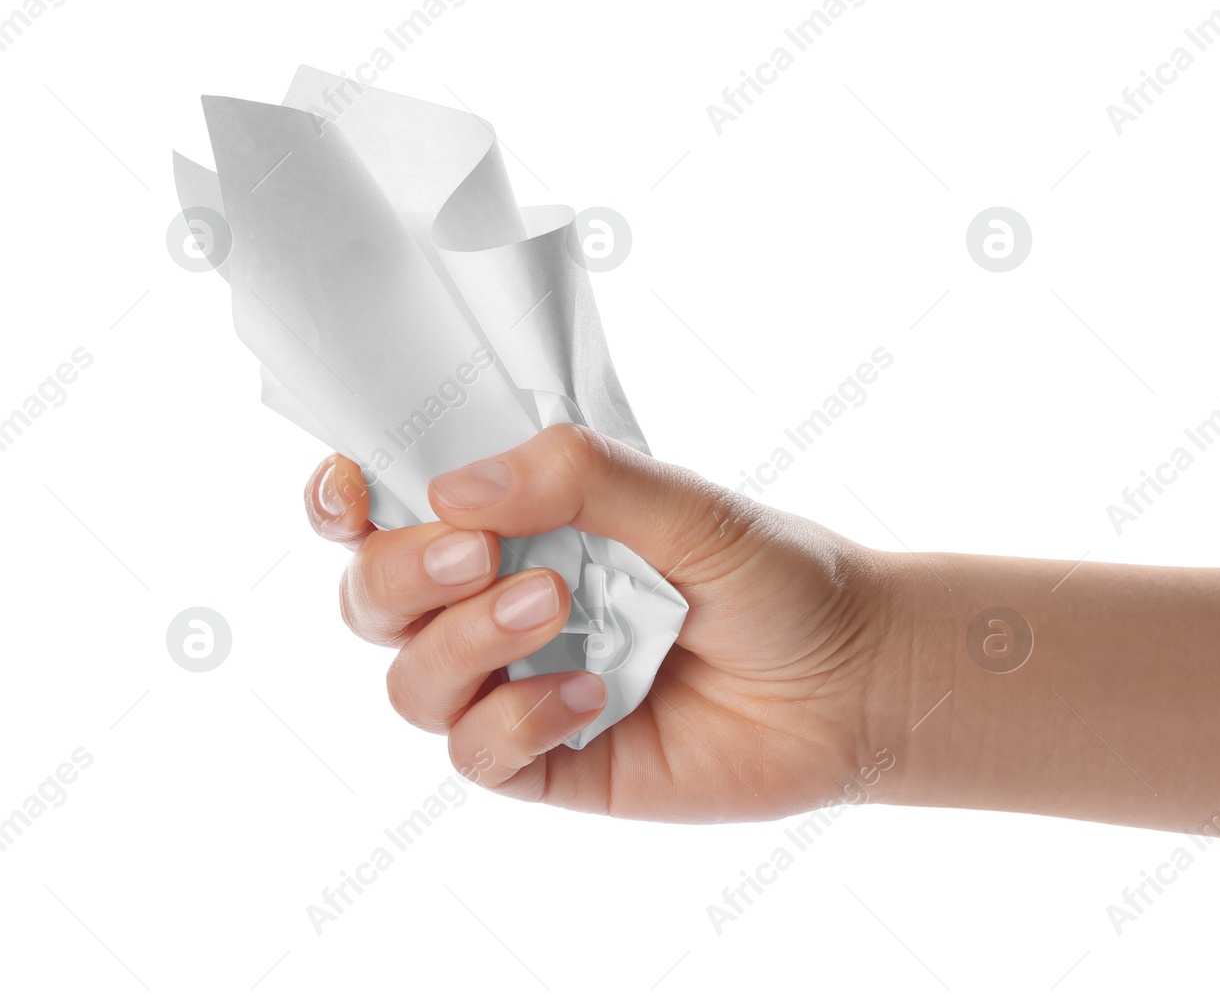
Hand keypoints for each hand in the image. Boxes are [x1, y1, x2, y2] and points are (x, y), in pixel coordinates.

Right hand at [304, 424, 903, 820]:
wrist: (853, 681)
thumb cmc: (776, 579)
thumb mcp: (688, 504)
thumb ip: (580, 478)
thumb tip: (454, 489)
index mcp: (521, 526)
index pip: (392, 511)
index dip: (345, 501)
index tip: (353, 490)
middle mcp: (502, 604)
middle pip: (373, 598)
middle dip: (403, 572)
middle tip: (479, 552)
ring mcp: (520, 686)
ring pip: (410, 681)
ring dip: (465, 641)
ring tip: (556, 608)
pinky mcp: (550, 761)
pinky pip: (475, 754)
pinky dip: (517, 721)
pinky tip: (593, 697)